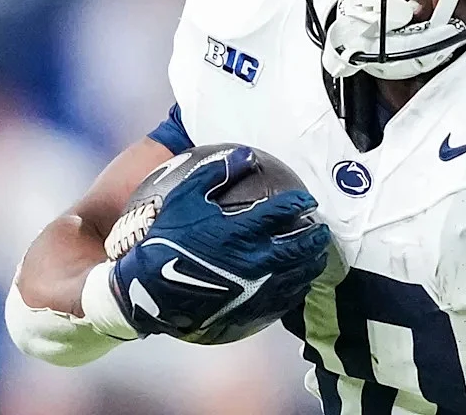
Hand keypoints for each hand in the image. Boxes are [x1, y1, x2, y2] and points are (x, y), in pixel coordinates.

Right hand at [109, 146, 330, 340]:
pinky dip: (295, 290)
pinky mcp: (247, 310)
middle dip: (315, 237)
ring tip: (317, 256)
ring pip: (296, 276)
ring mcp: (252, 288)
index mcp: (240, 230)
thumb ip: (215, 172)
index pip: (283, 213)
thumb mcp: (183, 197)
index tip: (308, 202)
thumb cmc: (162, 238)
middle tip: (322, 230)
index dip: (300, 205)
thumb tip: (245, 155)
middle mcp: (253, 260)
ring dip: (311, 264)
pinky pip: (281, 301)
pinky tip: (297, 285)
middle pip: (298, 247)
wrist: (143, 289)